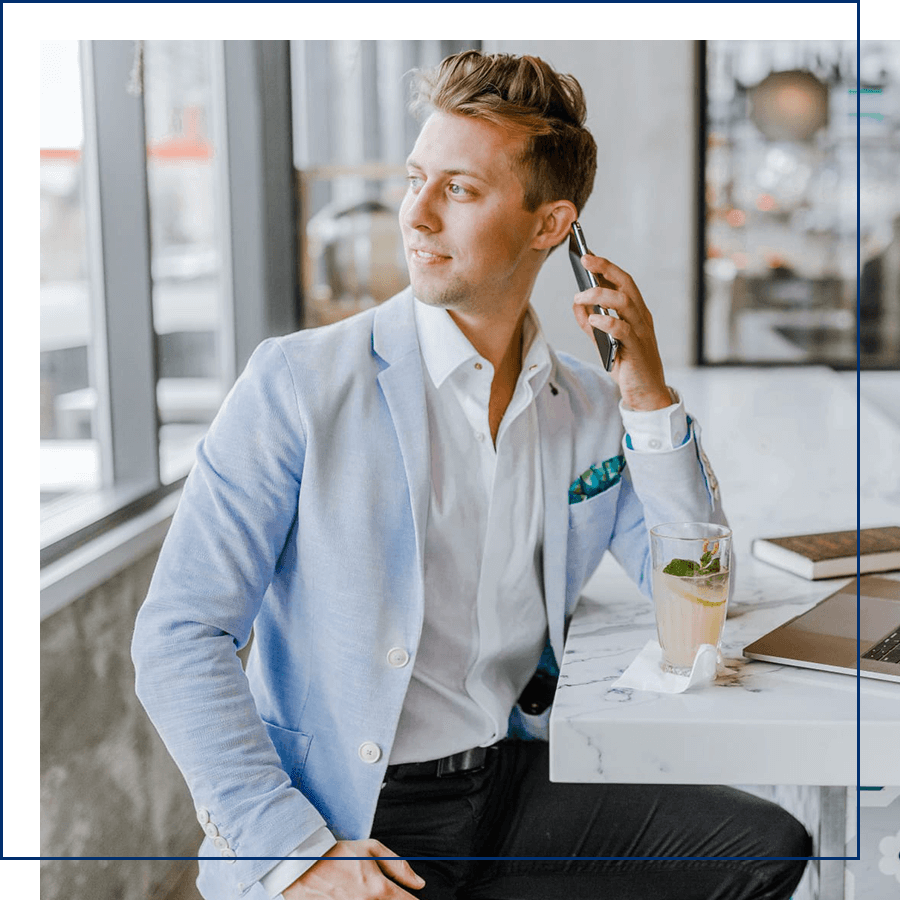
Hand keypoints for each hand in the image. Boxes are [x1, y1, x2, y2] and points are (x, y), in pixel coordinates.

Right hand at [282, 839, 424, 898]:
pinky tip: (359, 895)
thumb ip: (399, 867)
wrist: (304, 866)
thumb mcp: (372, 849)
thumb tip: (419, 884)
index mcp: (379, 889)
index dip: (413, 899)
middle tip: (386, 892)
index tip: (410, 896)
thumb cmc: (339, 855)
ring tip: (370, 892)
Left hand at [572, 254, 670, 410]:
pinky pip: (623, 329)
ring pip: (624, 302)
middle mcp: (641, 318)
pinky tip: (592, 318)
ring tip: (579, 296)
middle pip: (626, 284)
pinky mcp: (636, 349)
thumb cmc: (627, 365)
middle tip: (585, 259)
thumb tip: (576, 303)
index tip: (588, 254)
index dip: (606, 266)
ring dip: (599, 294)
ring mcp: (640, 332)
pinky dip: (607, 321)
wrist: (645, 394)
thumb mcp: (604, 341)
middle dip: (605, 268)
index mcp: (636, 313)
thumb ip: (590, 323)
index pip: (623, 282)